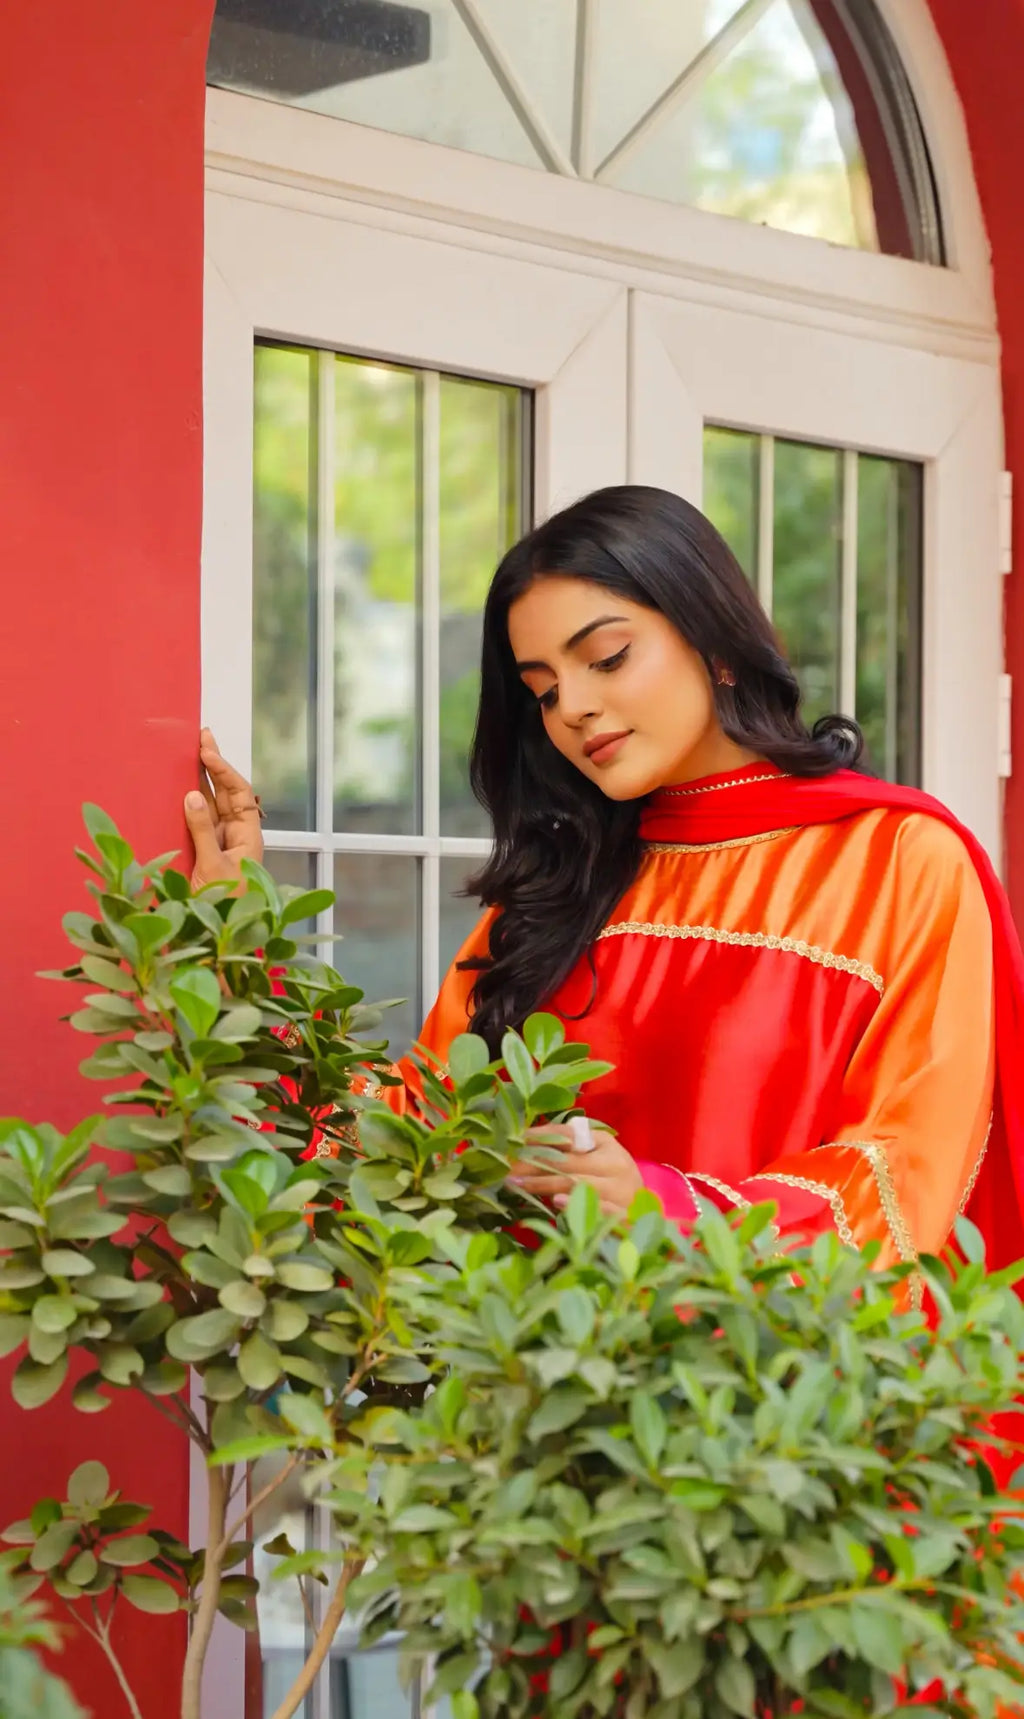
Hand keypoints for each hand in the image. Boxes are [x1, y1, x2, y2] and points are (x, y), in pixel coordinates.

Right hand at [184, 728, 264, 889]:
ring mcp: (216, 842)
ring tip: (188, 751)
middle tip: (200, 733)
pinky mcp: (200, 853)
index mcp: (247, 835)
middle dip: (213, 763)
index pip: (238, 792)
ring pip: (208, 804)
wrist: (218, 937)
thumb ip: (201, 831)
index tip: (206, 749)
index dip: (223, 769)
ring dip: (198, 779)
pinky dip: (186, 803)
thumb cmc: (224, 905)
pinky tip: (176, 786)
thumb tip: (192, 796)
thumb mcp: (212, 866)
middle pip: (225, 792)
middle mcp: (234, 835)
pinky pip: (193, 822)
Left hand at [509, 1120, 642, 1216]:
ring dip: (544, 1183)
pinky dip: (576, 1205)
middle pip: (568, 1162)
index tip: (516, 1139)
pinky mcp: (622, 1217)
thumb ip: (574, 1147)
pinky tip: (555, 1202)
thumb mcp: (600, 1156)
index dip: (541, 1136)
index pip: (570, 1136)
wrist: (647, 1212)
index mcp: (609, 1146)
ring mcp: (620, 1192)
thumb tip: (529, 1141)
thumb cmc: (614, 1180)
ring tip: (517, 1183)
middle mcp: (616, 1166)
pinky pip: (596, 1210)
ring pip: (578, 1184)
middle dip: (533, 1163)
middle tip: (506, 1166)